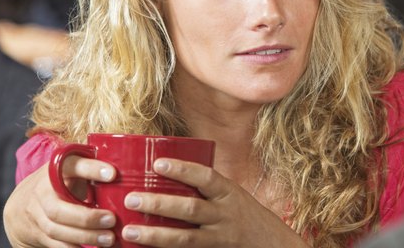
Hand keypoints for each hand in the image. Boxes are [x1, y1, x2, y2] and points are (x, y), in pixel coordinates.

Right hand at [3, 158, 117, 246]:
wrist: (23, 202)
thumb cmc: (62, 182)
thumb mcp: (74, 169)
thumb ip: (94, 167)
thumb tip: (135, 169)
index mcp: (56, 168)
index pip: (72, 165)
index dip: (91, 169)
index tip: (113, 174)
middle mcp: (42, 190)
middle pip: (58, 208)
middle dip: (86, 217)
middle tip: (112, 220)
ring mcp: (36, 213)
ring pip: (56, 229)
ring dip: (84, 236)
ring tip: (109, 239)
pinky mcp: (37, 233)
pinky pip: (55, 245)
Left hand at [119, 158, 310, 247]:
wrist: (273, 245)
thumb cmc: (245, 215)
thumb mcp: (232, 195)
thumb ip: (206, 187)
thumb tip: (164, 169)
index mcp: (229, 193)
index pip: (207, 177)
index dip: (183, 170)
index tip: (158, 163)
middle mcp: (225, 215)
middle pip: (191, 209)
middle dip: (160, 204)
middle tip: (132, 198)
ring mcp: (219, 238)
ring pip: (185, 238)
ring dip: (155, 234)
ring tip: (130, 231)